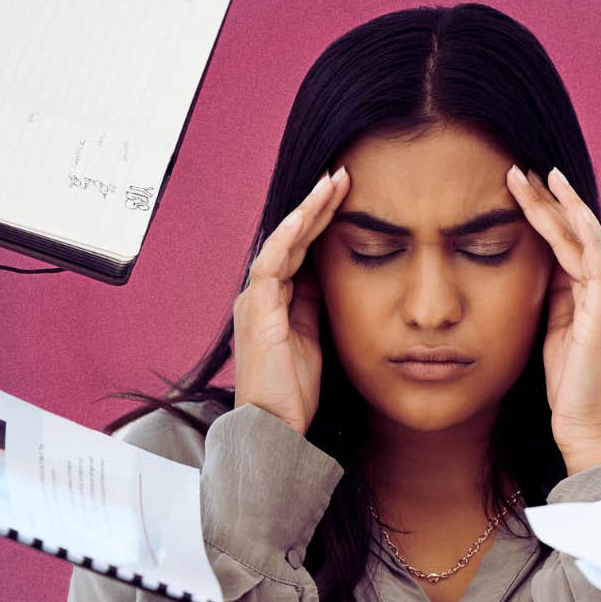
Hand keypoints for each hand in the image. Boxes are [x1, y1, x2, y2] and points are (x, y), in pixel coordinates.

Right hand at [233, 167, 349, 435]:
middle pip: (291, 238)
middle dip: (316, 205)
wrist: (274, 426)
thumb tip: (327, 275)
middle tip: (341, 175)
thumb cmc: (293, 391)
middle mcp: (260, 295)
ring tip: (331, 183)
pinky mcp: (257, 311)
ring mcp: (255, 301)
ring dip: (307, 210)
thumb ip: (314, 305)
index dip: (321, 221)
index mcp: (274, 301)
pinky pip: (271, 263)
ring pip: (281, 242)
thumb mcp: (313, 338)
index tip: (345, 196)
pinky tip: (306, 214)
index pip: (300, 250)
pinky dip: (288, 236)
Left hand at [506, 165, 600, 474]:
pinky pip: (598, 263)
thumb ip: (550, 303)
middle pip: (578, 233)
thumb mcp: (551, 336)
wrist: (588, 429)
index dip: (546, 214)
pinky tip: (569, 211)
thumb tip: (530, 274)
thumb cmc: (569, 389)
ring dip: (563, 206)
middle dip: (550, 200)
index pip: (568, 243)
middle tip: (522, 170)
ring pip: (588, 239)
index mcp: (588, 297)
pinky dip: (585, 234)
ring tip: (540, 176)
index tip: (520, 188)